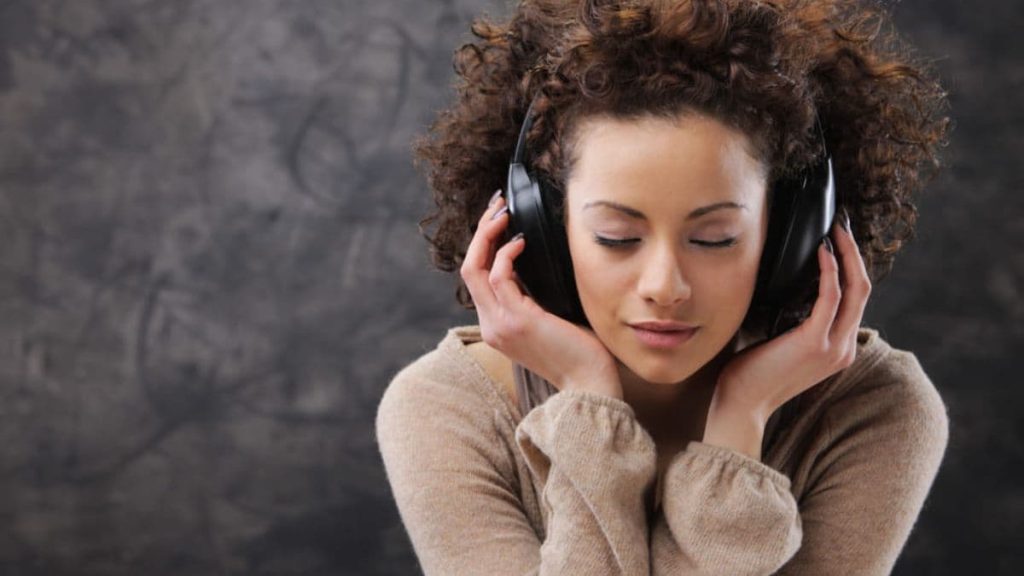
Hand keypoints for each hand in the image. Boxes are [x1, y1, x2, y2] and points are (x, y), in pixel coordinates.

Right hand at [460, 191, 622, 397]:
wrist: (589, 385)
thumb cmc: (580, 352)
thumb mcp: (550, 317)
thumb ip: (534, 295)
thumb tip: (536, 259)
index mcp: (496, 326)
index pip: (477, 277)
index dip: (483, 244)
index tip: (499, 219)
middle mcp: (490, 325)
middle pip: (467, 267)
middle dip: (480, 231)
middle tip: (497, 205)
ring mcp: (499, 324)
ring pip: (474, 267)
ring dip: (488, 233)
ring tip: (505, 212)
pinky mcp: (516, 320)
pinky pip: (499, 275)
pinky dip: (507, 253)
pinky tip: (522, 242)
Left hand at [712, 212, 871, 426]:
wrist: (741, 405)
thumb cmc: (750, 373)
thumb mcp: (780, 341)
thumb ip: (792, 318)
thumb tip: (785, 282)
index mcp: (838, 348)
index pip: (856, 300)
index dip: (852, 266)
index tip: (838, 239)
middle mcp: (844, 348)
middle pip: (863, 289)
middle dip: (855, 253)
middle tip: (842, 224)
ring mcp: (834, 346)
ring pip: (855, 289)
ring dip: (847, 254)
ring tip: (835, 229)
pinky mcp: (815, 341)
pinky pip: (831, 296)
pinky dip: (829, 270)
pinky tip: (820, 250)